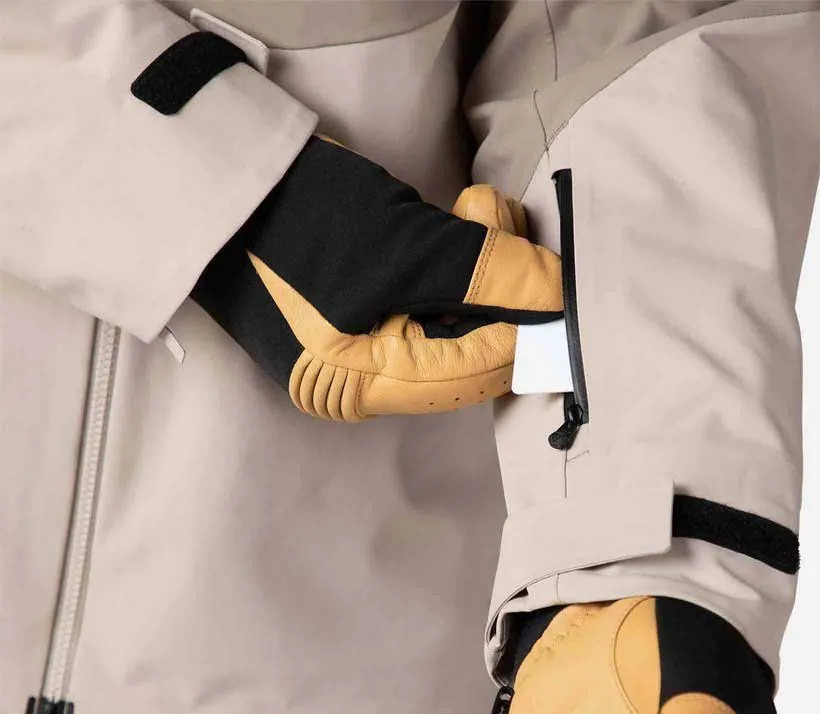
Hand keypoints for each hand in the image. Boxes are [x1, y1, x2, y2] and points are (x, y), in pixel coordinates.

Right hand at [192, 135, 562, 418]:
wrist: (215, 176)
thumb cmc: (296, 217)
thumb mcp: (401, 243)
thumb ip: (486, 271)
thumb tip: (557, 291)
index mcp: (359, 384)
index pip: (472, 371)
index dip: (523, 327)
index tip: (558, 279)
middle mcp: (361, 381)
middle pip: (467, 354)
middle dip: (501, 290)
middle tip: (504, 221)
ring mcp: (360, 350)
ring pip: (454, 326)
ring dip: (482, 270)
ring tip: (478, 209)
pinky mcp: (361, 317)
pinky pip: (430, 307)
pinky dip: (455, 268)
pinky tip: (462, 222)